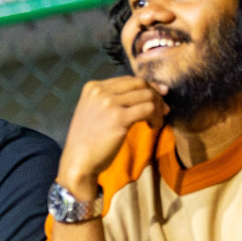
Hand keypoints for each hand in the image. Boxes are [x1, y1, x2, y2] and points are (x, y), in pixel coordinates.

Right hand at [58, 77, 167, 193]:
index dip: (147, 86)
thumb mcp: (92, 110)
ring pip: (147, 95)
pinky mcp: (119, 118)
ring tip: (156, 120)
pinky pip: (148, 109)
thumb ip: (109, 98)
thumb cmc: (87, 140)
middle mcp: (100, 92)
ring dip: (158, 108)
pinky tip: (153, 126)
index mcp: (93, 87)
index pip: (128, 80)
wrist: (78, 161)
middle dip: (156, 95)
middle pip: (140, 84)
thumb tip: (141, 91)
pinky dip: (156, 118)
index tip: (159, 95)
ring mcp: (109, 103)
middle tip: (163, 108)